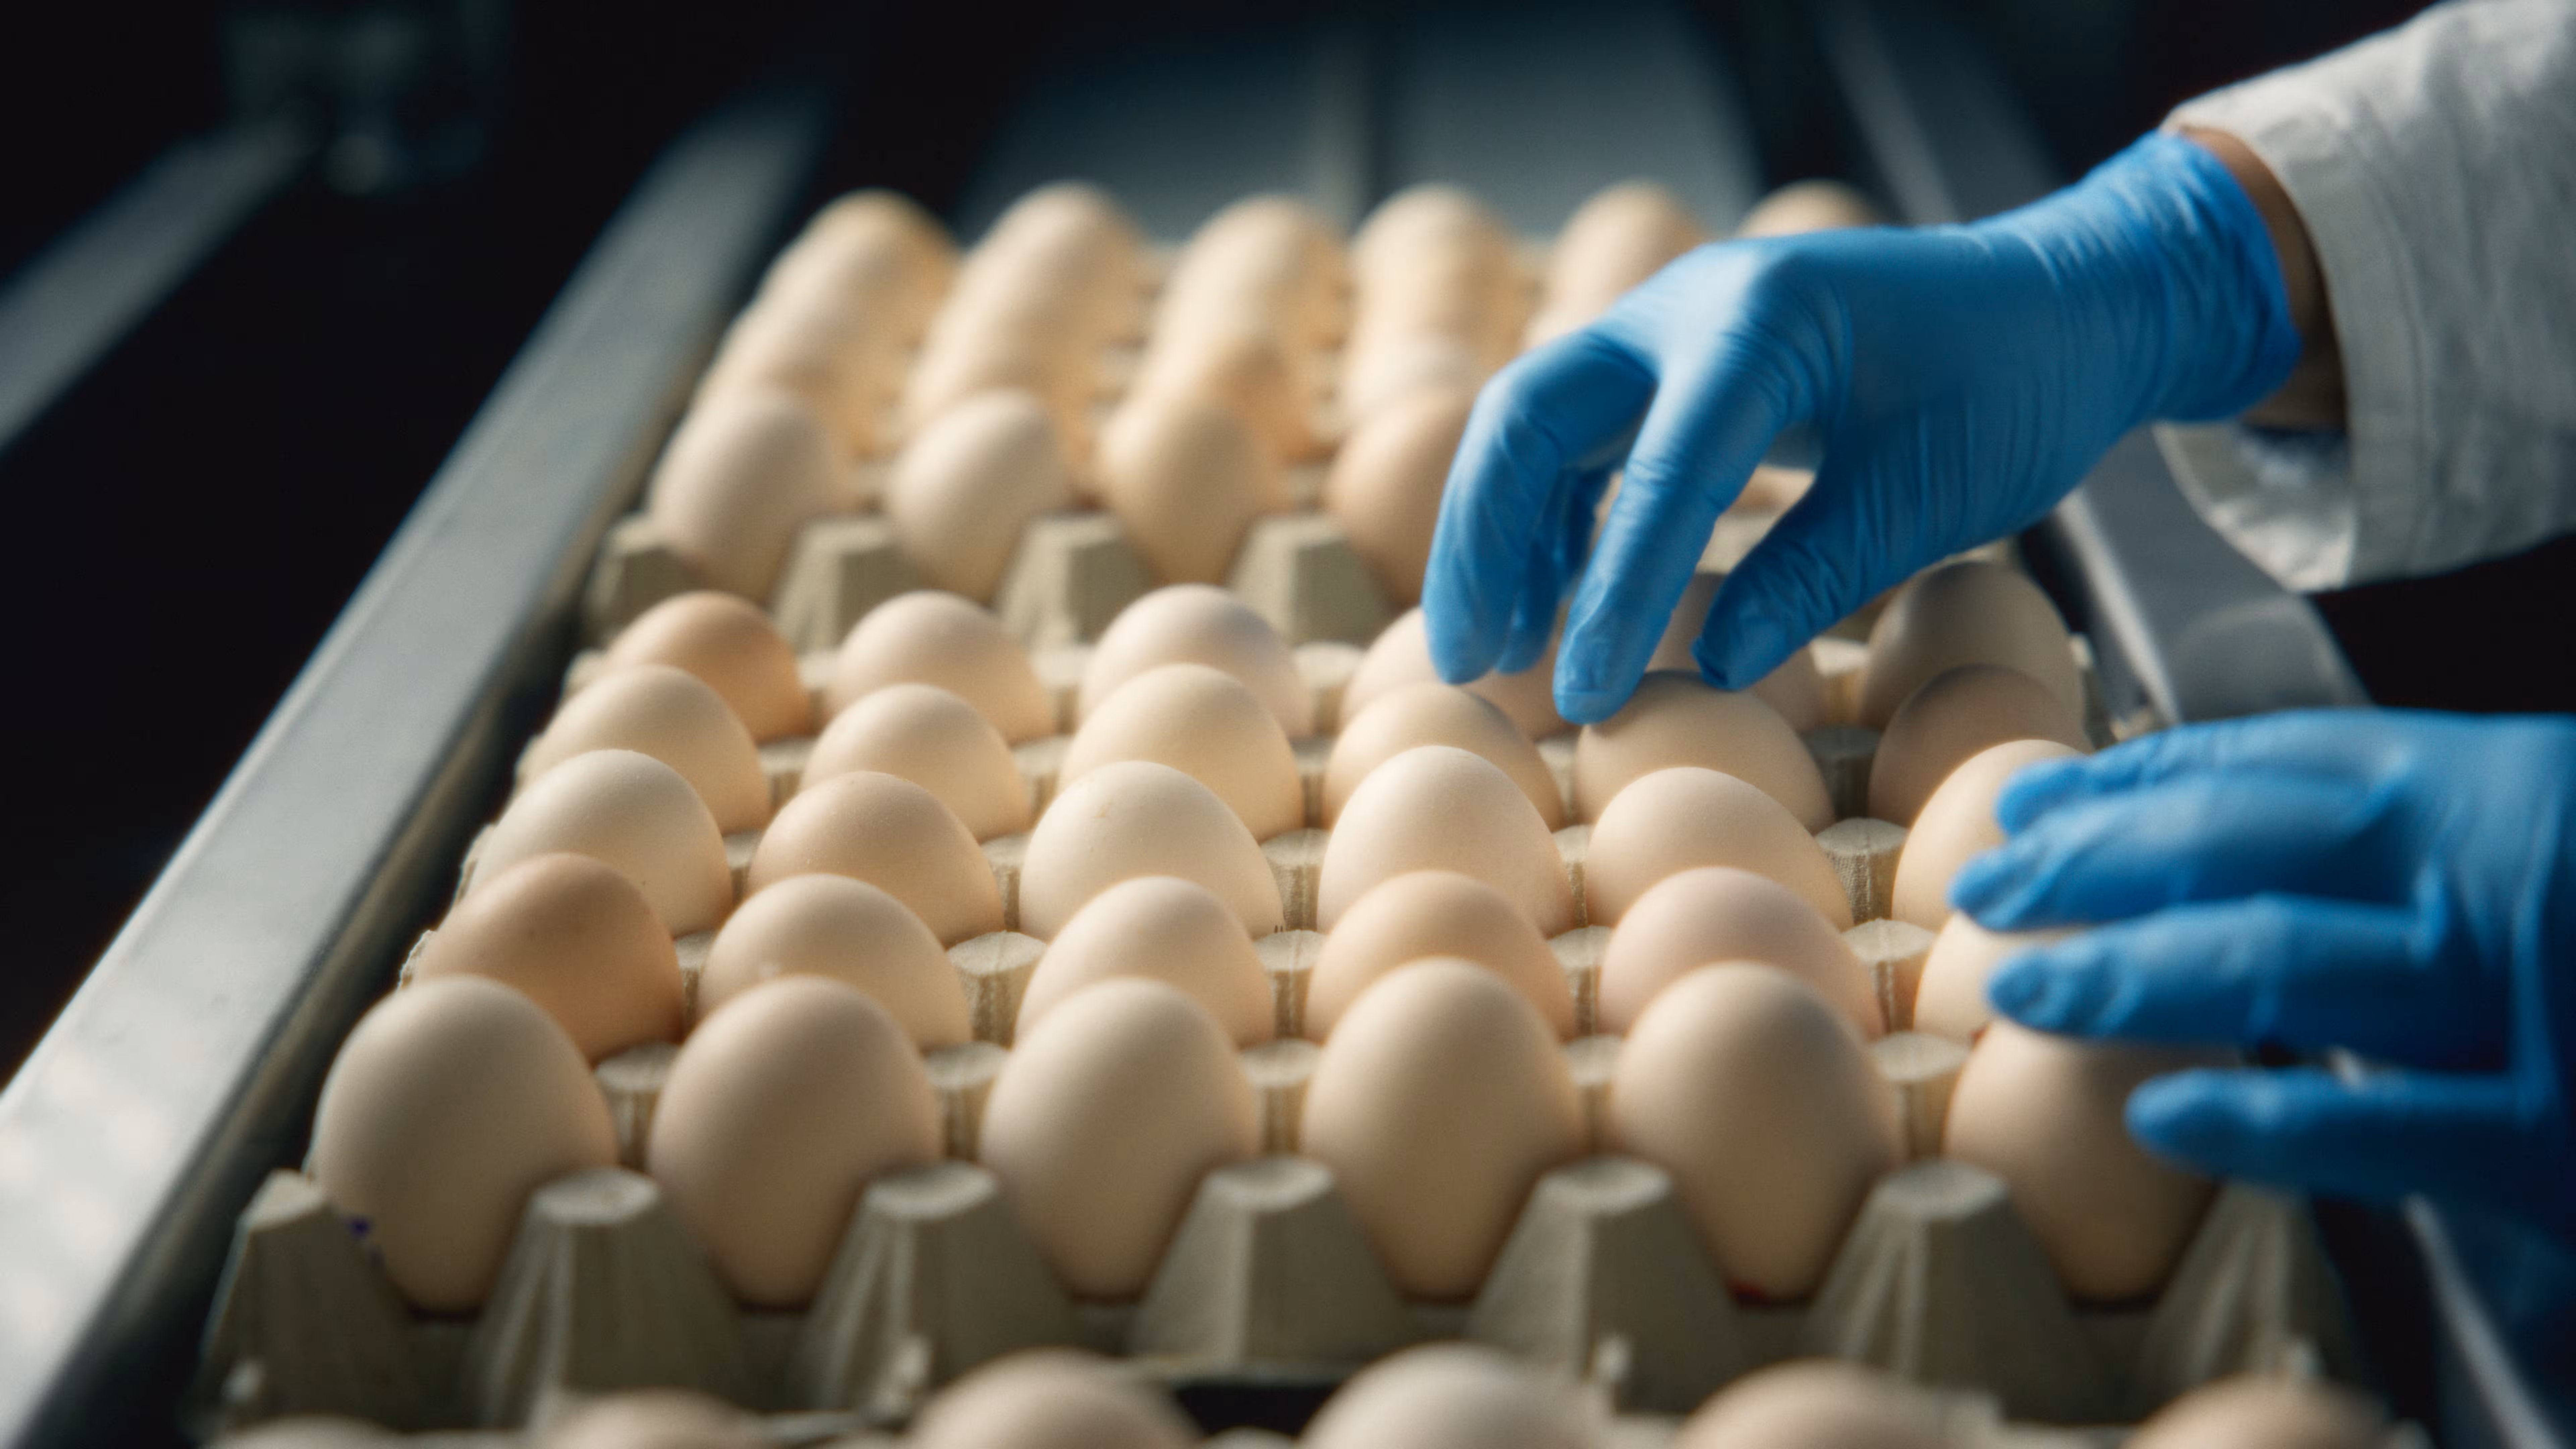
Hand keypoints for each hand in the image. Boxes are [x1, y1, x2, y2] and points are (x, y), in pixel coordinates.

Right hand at [1421, 133, 2300, 722]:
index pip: (1659, 473)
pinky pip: (1581, 439)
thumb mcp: (1930, 492)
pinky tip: (1554, 604)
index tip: (1586, 696)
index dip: (1616, 595)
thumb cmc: (2017, 385)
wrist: (2062, 302)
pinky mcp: (1674, 363)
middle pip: (1531, 419)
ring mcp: (1671, 326)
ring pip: (1535, 427)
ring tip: (1493, 651)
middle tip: (1468, 661)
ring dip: (1500, 536)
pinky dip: (1554, 521)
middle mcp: (1691, 306)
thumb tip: (1707, 668)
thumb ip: (1813, 574)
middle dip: (1484, 543)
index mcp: (1764, 321)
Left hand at [1951, 710, 2575, 1237]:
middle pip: (2247, 848)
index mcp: (2494, 786)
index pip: (2273, 768)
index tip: (2034, 808)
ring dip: (2134, 975)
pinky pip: (2388, 1124)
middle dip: (2099, 865)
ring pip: (2284, 968)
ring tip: (2019, 987)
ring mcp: (2529, 999)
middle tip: (1984, 891)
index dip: (2137, 784)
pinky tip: (2169, 1119)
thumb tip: (2233, 833)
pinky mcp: (2557, 1135)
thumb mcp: (2528, 833)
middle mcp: (2498, 870)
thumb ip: (2414, 833)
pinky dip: (2271, 1122)